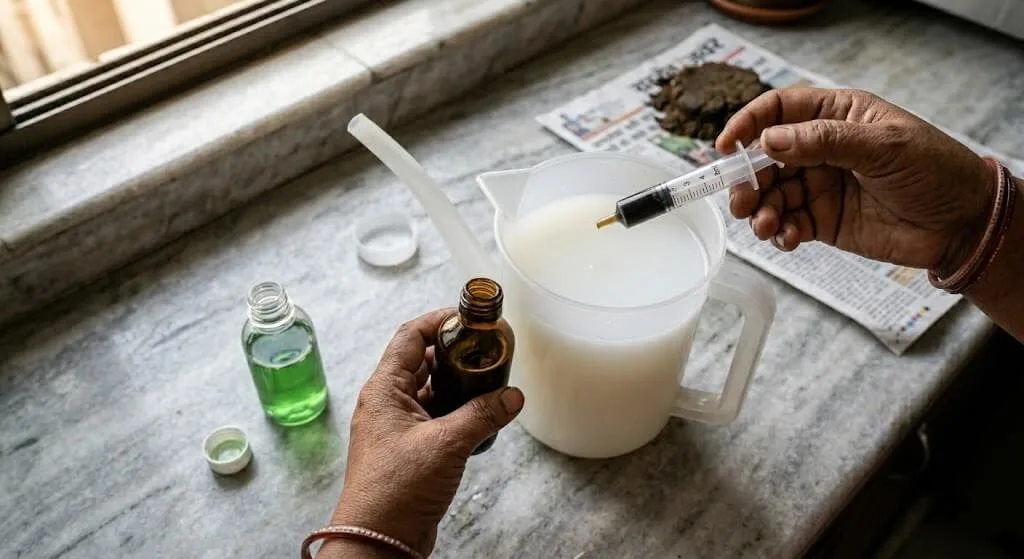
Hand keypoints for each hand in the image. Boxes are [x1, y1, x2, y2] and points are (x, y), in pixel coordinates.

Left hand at [327, 309, 524, 556]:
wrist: (378, 540)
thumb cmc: (396, 490)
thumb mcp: (447, 444)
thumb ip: (483, 414)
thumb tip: (512, 396)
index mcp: (384, 390)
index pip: (409, 337)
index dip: (438, 321)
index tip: (467, 316)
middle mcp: (387, 403)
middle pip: (422, 361)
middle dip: (454, 352)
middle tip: (486, 348)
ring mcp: (398, 428)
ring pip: (431, 391)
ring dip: (458, 384)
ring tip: (490, 379)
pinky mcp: (410, 450)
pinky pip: (436, 418)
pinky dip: (458, 412)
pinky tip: (482, 416)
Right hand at [715, 87, 994, 274]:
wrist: (962, 223)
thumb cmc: (935, 170)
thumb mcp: (883, 146)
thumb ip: (824, 142)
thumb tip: (770, 139)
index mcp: (836, 116)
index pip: (779, 110)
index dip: (748, 124)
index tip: (727, 146)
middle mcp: (820, 149)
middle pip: (764, 157)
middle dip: (747, 178)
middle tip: (742, 198)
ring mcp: (819, 185)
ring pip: (770, 195)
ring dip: (759, 210)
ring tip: (765, 225)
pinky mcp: (822, 221)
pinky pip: (787, 224)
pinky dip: (779, 233)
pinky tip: (787, 238)